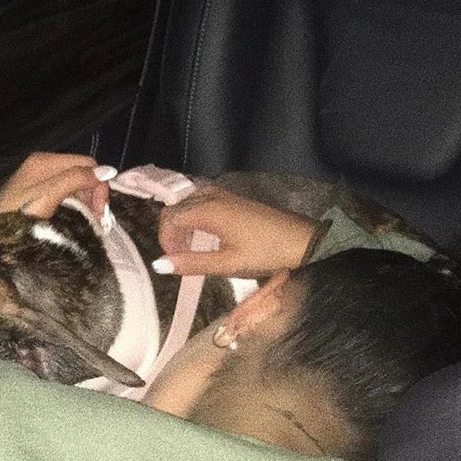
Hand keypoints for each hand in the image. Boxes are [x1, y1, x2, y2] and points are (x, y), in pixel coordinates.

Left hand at [0, 152, 111, 218]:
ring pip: (76, 187)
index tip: (100, 213)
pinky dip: (76, 209)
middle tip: (98, 223)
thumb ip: (75, 180)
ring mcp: (39, 182)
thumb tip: (108, 170)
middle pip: (82, 174)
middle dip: (94, 196)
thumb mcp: (47, 196)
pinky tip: (78, 223)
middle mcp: (43, 166)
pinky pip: (65, 197)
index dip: (99, 186)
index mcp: (44, 161)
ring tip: (91, 226)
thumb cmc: (15, 218)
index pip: (86, 164)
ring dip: (87, 205)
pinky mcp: (37, 197)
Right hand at [155, 185, 320, 276]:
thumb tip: (158, 265)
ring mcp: (223, 194)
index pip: (170, 218)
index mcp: (209, 210)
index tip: (172, 261)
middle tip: (179, 257)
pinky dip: (195, 217)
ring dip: (183, 223)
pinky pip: (201, 200)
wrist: (301, 241)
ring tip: (191, 248)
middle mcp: (212, 196)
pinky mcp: (232, 198)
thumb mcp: (227, 264)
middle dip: (171, 232)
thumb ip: (191, 263)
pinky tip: (205, 237)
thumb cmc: (265, 253)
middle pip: (176, 207)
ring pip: (187, 202)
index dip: (165, 240)